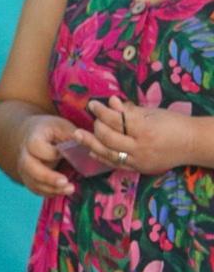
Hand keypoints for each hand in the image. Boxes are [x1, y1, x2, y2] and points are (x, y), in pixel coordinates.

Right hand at [16, 114, 76, 196]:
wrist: (35, 137)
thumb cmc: (52, 131)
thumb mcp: (62, 127)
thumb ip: (72, 135)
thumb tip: (86, 143)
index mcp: (32, 139)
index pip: (36, 148)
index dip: (51, 153)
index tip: (65, 153)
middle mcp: (24, 156)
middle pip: (30, 169)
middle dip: (48, 177)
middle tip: (65, 182)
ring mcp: (25, 170)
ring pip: (34, 183)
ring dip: (52, 189)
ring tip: (70, 189)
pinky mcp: (30, 180)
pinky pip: (37, 190)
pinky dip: (51, 192)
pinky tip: (63, 191)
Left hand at [75, 96, 195, 174]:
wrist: (192, 144)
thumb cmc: (174, 124)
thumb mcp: (154, 112)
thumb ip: (130, 110)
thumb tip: (111, 102)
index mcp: (145, 128)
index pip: (116, 119)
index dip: (102, 111)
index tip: (92, 104)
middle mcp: (140, 146)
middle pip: (109, 137)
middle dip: (96, 128)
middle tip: (90, 120)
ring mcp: (139, 160)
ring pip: (108, 153)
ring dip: (91, 144)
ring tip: (78, 136)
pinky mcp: (138, 169)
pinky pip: (115, 164)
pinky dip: (102, 157)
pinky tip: (91, 150)